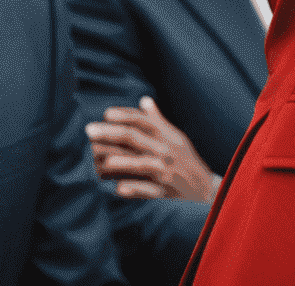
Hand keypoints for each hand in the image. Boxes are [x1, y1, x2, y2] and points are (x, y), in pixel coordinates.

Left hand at [86, 96, 219, 202]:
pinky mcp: (164, 192)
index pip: (143, 121)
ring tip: (99, 159)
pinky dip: (135, 189)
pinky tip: (119, 188)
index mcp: (166, 136)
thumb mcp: (176, 137)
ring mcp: (165, 172)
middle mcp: (165, 151)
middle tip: (89, 130)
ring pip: (140, 163)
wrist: (205, 190)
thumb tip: (144, 100)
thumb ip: (158, 120)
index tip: (106, 113)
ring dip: (120, 161)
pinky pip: (148, 191)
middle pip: (135, 138)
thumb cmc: (186, 161)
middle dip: (111, 133)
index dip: (125, 115)